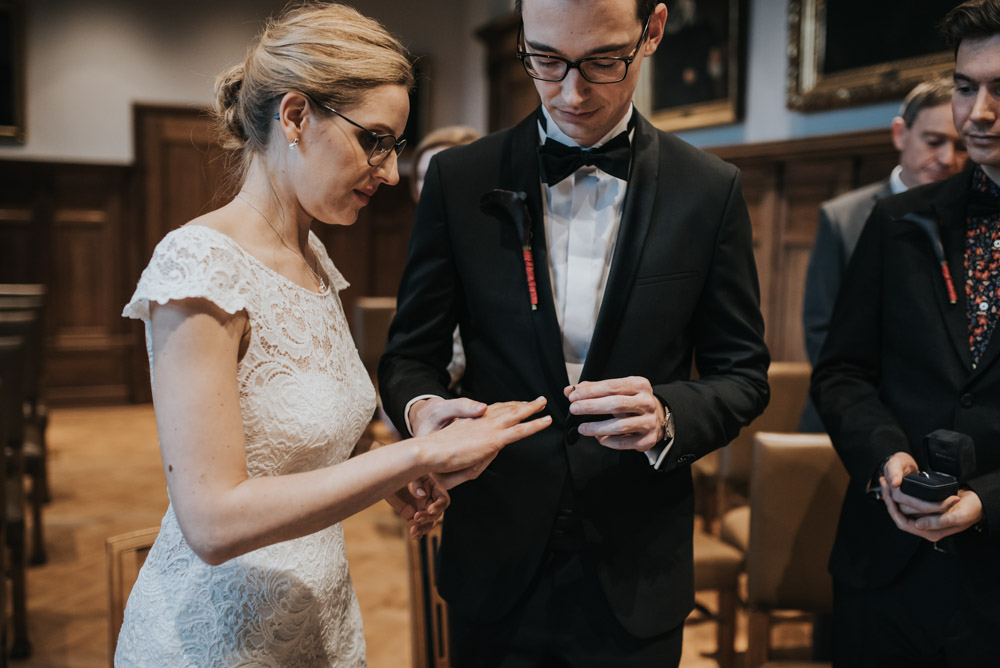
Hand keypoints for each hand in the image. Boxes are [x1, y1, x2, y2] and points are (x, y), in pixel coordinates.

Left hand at [385, 475, 449, 538]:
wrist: (386, 476)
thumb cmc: (400, 469)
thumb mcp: (409, 473)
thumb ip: (416, 483)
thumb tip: (422, 495)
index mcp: (433, 487)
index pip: (443, 499)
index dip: (439, 506)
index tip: (430, 509)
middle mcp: (430, 499)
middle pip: (437, 513)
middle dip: (429, 517)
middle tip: (417, 517)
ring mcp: (421, 508)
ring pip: (429, 523)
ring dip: (424, 528)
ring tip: (414, 531)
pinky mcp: (411, 516)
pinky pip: (417, 526)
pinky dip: (417, 532)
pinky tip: (413, 535)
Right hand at [421, 398, 550, 488]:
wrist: (431, 452)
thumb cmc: (439, 456)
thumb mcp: (459, 453)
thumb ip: (476, 453)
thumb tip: (489, 455)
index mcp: (472, 421)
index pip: (493, 411)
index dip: (506, 407)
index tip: (515, 405)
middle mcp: (482, 420)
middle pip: (506, 409)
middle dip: (521, 404)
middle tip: (535, 400)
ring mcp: (490, 428)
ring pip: (516, 415)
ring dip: (531, 408)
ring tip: (543, 403)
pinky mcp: (495, 439)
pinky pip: (521, 430)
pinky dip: (536, 425)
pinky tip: (546, 421)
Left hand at [565, 377, 664, 451]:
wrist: (657, 417)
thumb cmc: (632, 401)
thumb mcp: (617, 390)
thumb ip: (593, 389)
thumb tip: (569, 391)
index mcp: (639, 385)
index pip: (611, 386)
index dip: (590, 392)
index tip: (573, 396)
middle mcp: (647, 402)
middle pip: (616, 404)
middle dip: (591, 407)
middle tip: (574, 409)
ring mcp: (649, 421)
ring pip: (620, 426)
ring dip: (597, 428)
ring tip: (583, 428)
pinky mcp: (648, 439)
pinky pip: (625, 442)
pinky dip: (609, 441)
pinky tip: (599, 438)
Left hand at [881, 476, 981, 541]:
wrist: (978, 503)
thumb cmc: (970, 510)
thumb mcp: (958, 516)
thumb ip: (939, 522)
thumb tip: (918, 525)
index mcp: (930, 533)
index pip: (902, 522)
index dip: (892, 507)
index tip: (887, 491)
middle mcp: (925, 528)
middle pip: (899, 515)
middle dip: (889, 499)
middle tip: (883, 482)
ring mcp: (925, 520)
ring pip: (902, 509)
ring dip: (893, 496)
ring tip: (886, 481)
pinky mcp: (926, 511)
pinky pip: (908, 505)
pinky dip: (901, 495)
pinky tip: (897, 485)